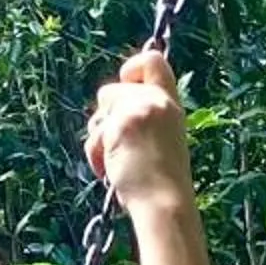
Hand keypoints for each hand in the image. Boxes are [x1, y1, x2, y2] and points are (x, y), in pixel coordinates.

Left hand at [85, 47, 197, 220]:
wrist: (164, 203)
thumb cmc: (162, 184)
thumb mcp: (162, 141)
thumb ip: (143, 118)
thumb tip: (111, 108)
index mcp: (171, 106)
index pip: (153, 61)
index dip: (132, 67)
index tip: (126, 86)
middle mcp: (157, 102)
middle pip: (112, 88)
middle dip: (107, 116)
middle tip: (118, 143)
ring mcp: (139, 111)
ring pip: (99, 111)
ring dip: (100, 137)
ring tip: (115, 161)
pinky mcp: (122, 124)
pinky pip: (94, 133)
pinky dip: (95, 153)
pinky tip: (109, 170)